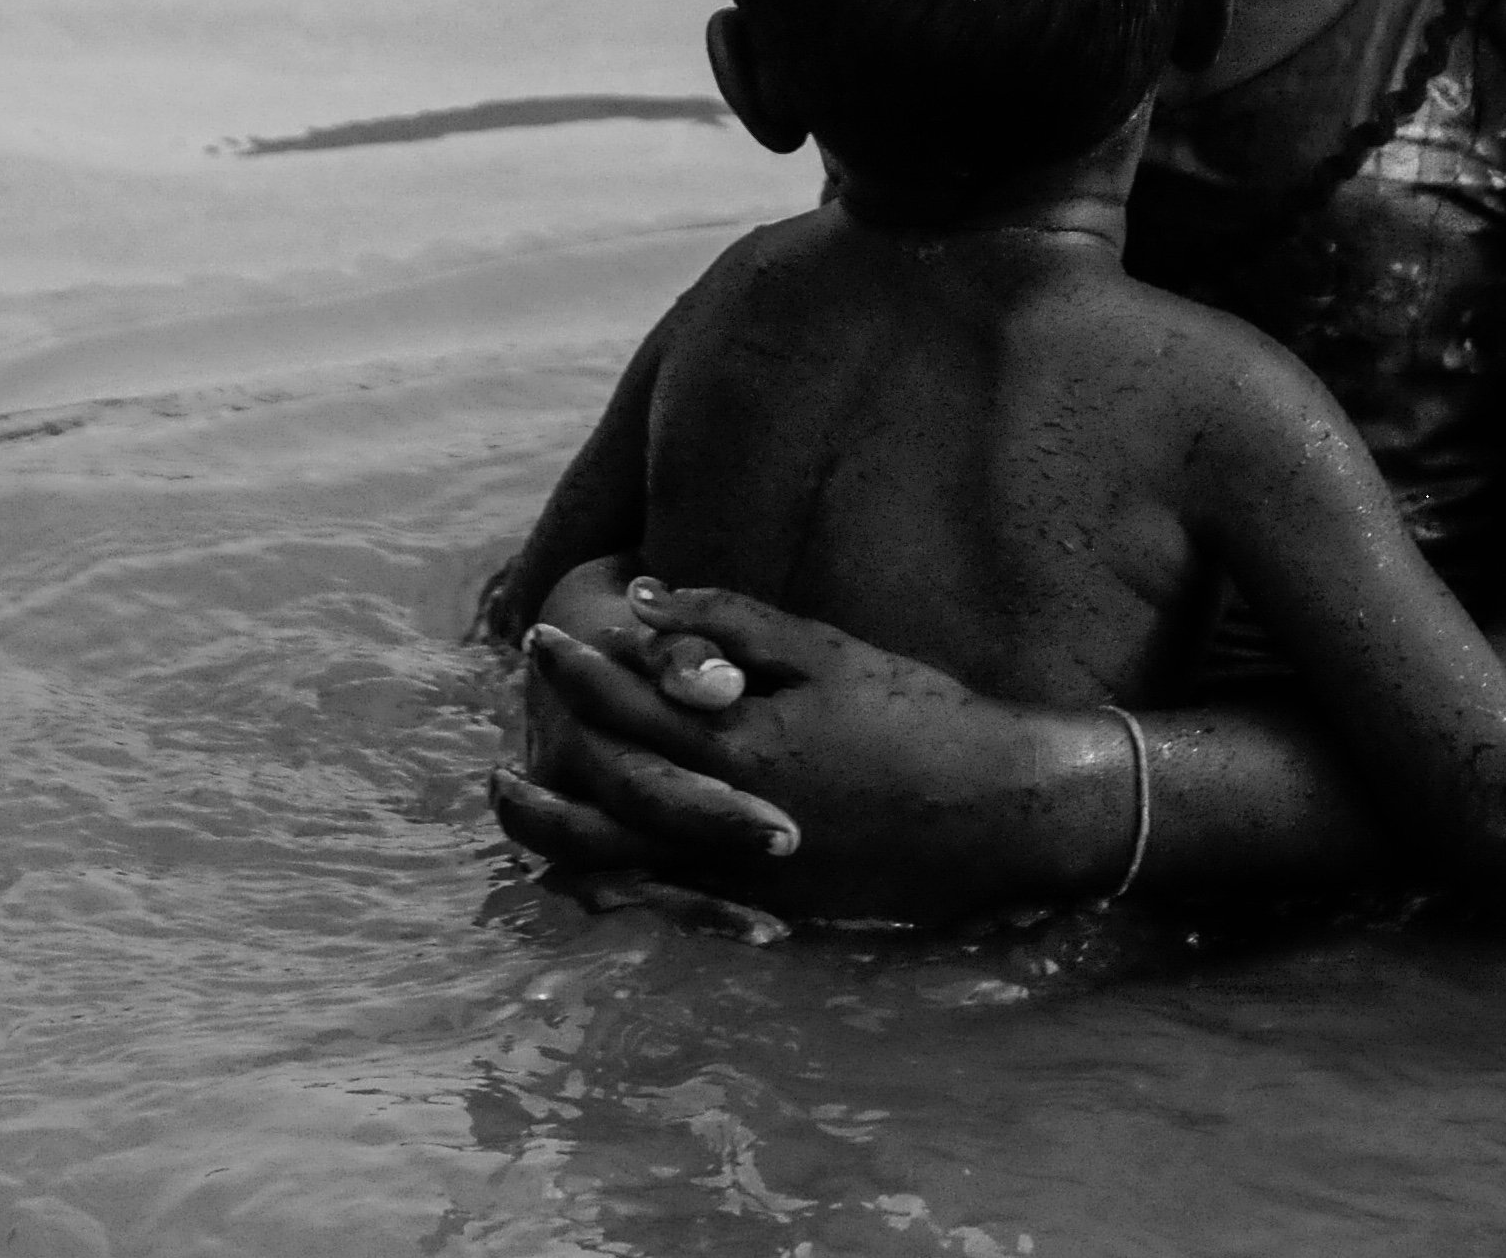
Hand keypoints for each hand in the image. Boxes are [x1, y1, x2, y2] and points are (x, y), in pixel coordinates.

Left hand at [494, 570, 1128, 925]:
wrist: (994, 808)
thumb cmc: (917, 714)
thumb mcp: (826, 652)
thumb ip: (732, 624)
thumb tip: (646, 596)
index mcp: (741, 745)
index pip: (631, 705)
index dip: (580, 669)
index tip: (540, 636)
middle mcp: (728, 818)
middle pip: (606, 793)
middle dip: (554, 748)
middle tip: (512, 716)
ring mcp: (744, 875)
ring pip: (620, 865)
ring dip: (558, 834)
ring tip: (515, 804)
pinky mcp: (768, 907)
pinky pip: (667, 908)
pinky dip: (616, 891)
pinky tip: (586, 877)